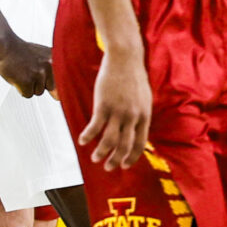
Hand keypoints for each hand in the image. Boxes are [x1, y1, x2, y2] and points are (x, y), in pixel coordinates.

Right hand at [0, 34, 54, 99]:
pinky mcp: (27, 81)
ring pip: (38, 92)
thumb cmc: (23, 52)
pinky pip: (27, 95)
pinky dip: (21, 89)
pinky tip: (18, 76)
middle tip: (30, 70)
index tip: (57, 90)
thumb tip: (59, 97)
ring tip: (23, 71)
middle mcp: (50, 66)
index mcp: (57, 59)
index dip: (59, 87)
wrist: (5, 45)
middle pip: (50, 88)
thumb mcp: (44, 57)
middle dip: (40, 83)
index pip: (65, 80)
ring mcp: (39, 74)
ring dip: (29, 85)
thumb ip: (54, 74)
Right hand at [80, 44, 151, 169]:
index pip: (140, 143)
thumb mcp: (144, 99)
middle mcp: (133, 117)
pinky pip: (95, 126)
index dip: (132, 156)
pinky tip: (83, 141)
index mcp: (144, 116)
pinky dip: (88, 136)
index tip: (125, 165)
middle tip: (108, 168)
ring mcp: (118, 111)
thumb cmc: (134, 78)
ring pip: (109, 140)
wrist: (125, 59)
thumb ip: (140, 115)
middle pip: (125, 146)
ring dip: (101, 153)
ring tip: (95, 158)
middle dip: (116, 160)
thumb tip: (136, 129)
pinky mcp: (104, 104)